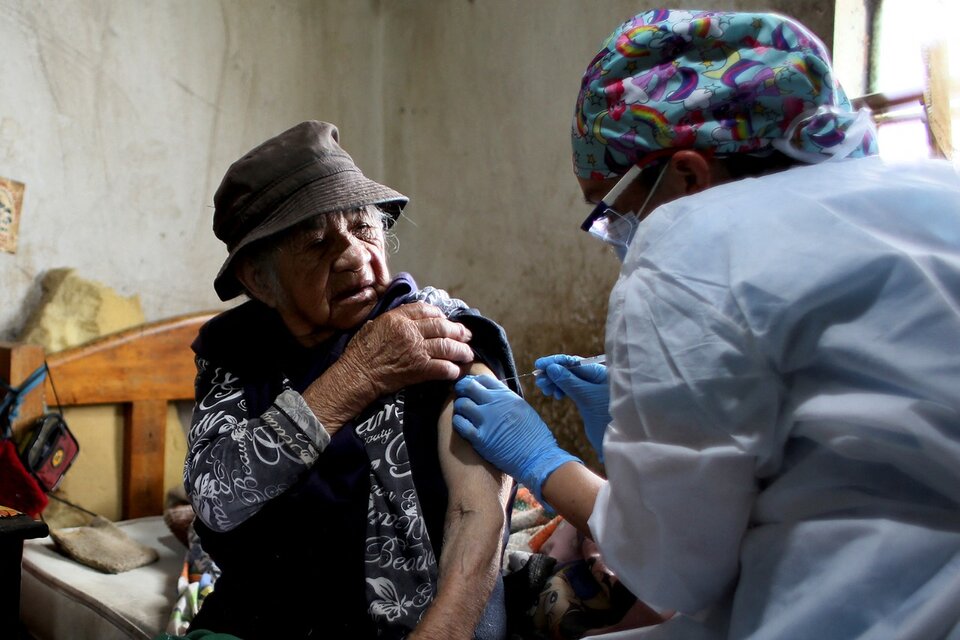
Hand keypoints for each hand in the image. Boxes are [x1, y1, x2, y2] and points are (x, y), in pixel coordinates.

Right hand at [339, 301, 474, 397]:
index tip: (446, 319)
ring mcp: (416, 350)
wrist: (357, 374)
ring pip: (447, 346)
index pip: (426, 309)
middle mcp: (410, 331)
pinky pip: (442, 367)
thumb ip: (390, 319)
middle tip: (467, 335)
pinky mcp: (419, 369)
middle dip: (458, 331)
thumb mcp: (372, 326)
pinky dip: (452, 370)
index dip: (440, 314)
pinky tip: (456, 371)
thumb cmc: (359, 352)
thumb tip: (402, 318)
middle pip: (442, 327)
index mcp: (397, 318)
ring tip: (468, 354)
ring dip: (461, 351)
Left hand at [453, 375, 579, 502]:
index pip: (483, 379)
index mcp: (507, 396)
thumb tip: (491, 394)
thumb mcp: (522, 409)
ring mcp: (486, 420)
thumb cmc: (534, 435)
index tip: (471, 386)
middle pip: (469, 387)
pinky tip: (461, 424)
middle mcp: (495, 404)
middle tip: (460, 394)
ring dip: (460, 406)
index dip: (474, 381)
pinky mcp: (480, 438)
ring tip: (462, 412)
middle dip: (462, 389)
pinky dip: (458, 421)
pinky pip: (460, 424)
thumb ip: (506, 400)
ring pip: (462, 404)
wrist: (537, 457)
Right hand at [534, 354, 610, 461]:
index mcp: (600, 372)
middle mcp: (597, 377)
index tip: (539, 365)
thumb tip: (552, 368)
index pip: (574, 362)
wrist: (616, 440)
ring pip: (569, 379)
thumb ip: (569, 382)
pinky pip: (571, 388)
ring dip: (555, 382)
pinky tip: (555, 394)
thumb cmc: (607, 417)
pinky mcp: (588, 397)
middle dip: (553, 374)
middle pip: (570, 369)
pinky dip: (561, 390)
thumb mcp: (586, 398)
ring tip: (544, 389)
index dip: (555, 362)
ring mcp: (593, 387)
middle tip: (539, 381)